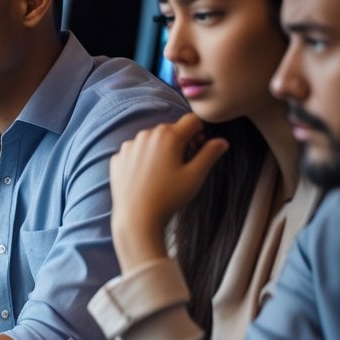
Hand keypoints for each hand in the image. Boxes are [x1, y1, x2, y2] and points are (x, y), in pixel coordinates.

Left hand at [109, 113, 228, 268]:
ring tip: (164, 174)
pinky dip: (143, 160)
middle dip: (181, 142)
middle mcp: (145, 134)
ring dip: (161, 150)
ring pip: (152, 140)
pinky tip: (147, 178)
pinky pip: (136, 152)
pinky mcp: (117, 158)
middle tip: (183, 165)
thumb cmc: (169, 198)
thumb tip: (221, 141)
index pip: (192, 121)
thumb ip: (210, 154)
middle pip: (171, 130)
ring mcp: (128, 146)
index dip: (200, 134)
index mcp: (167, 135)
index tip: (198, 150)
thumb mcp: (195, 176)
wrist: (137, 219)